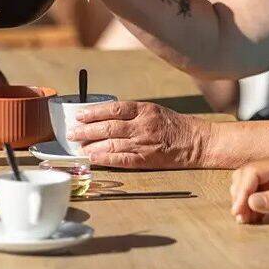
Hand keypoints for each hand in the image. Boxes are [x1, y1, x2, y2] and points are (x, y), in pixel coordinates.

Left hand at [70, 100, 209, 168]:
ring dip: (92, 145)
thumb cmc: (175, 125)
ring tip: (78, 147)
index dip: (94, 112)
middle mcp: (143, 125)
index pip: (113, 108)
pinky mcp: (146, 159)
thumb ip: (132, 114)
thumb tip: (106, 117)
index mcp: (144, 110)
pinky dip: (105, 159)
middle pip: (108, 126)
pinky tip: (93, 158)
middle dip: (86, 130)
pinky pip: (121, 159)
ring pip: (112, 143)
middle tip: (72, 133)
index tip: (79, 115)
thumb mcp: (154, 111)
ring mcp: (144, 143)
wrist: (197, 142)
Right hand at [229, 153, 268, 225]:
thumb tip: (252, 201)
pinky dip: (249, 206)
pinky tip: (251, 218)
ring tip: (244, 219)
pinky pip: (254, 195)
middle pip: (246, 175)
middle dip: (240, 195)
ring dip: (243, 201)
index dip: (243, 190)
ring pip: (247, 185)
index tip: (238, 210)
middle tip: (240, 216)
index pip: (253, 171)